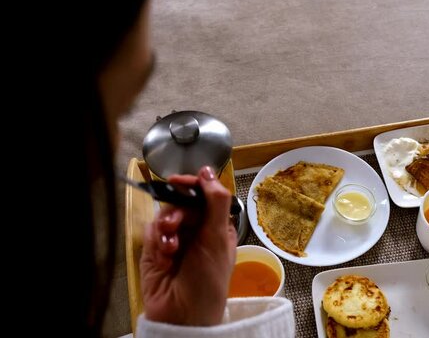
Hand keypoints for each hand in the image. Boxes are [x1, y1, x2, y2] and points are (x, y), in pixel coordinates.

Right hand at [140, 166, 236, 325]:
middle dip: (177, 211)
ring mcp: (175, 240)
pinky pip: (152, 232)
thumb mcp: (218, 238)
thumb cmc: (208, 279)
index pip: (204, 196)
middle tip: (177, 223)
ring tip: (171, 245)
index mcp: (217, 227)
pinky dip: (157, 241)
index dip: (193, 186)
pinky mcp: (155, 250)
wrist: (183, 315)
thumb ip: (215, 202)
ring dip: (167, 228)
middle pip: (182, 203)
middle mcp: (197, 231)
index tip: (179, 181)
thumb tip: (208, 171)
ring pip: (164, 216)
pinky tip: (165, 256)